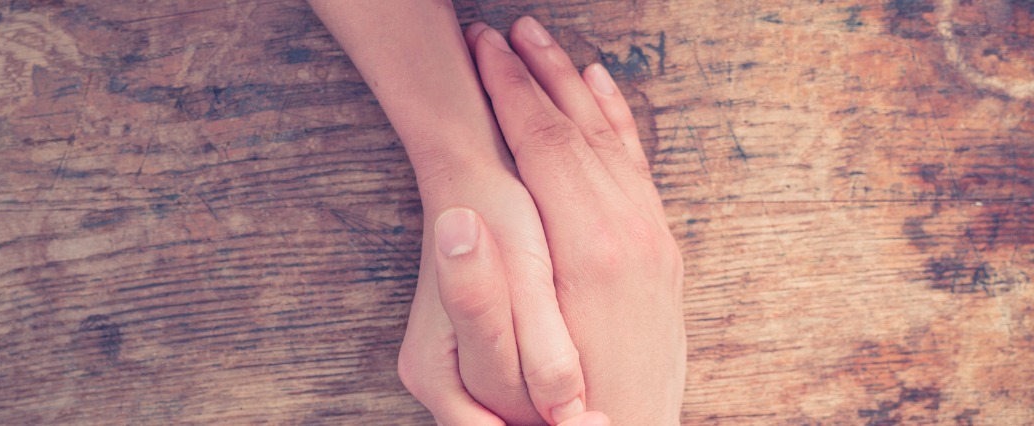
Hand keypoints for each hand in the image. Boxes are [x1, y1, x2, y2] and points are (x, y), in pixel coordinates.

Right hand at [462, 17, 686, 423]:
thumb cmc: (576, 403)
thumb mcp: (533, 353)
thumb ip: (493, 292)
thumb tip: (458, 221)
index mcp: (592, 246)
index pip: (546, 141)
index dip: (508, 89)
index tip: (479, 47)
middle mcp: (630, 230)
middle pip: (578, 127)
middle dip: (537, 73)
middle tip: (503, 30)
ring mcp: (650, 236)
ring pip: (611, 138)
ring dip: (574, 86)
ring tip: (542, 42)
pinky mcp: (658, 248)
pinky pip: (637, 164)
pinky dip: (618, 120)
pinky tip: (602, 91)